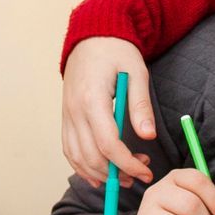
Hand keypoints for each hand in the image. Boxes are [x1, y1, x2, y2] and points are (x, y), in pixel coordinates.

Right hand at [61, 36, 154, 187]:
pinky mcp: (66, 117)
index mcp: (92, 99)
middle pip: (91, 156)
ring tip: (124, 178)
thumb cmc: (116, 51)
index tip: (146, 171)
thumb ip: (140, 105)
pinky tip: (98, 175)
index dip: (127, 163)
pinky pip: (68, 149)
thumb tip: (148, 136)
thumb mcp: (136, 72)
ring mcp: (67, 115)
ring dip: (100, 174)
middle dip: (116, 173)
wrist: (92, 36)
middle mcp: (74, 110)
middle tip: (139, 176)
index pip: (107, 143)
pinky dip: (81, 167)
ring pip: (77, 157)